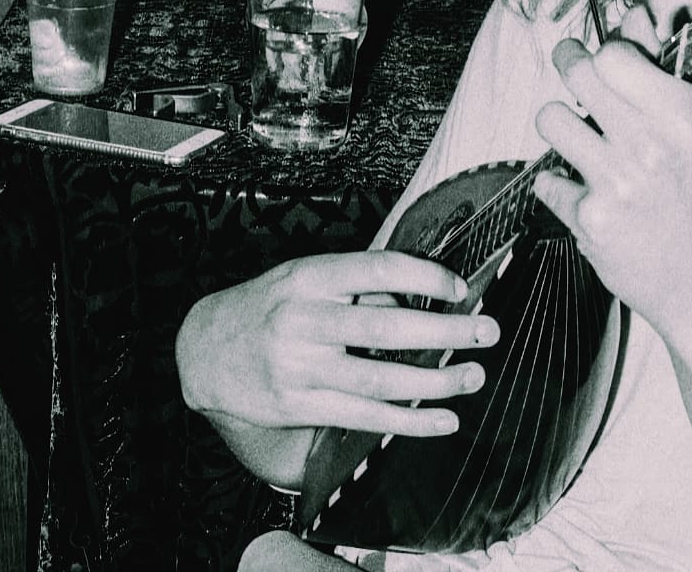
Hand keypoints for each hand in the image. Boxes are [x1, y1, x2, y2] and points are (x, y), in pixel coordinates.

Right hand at [177, 250, 498, 437]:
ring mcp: (300, 367)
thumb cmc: (269, 304)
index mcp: (310, 276)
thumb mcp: (306, 277)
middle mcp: (304, 319)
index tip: (460, 287)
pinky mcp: (299, 406)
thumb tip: (417, 299)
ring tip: (473, 375)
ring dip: (435, 381)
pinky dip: (409, 421)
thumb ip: (357, 285)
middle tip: (486, 331)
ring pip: (379, 379)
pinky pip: (363, 417)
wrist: (205, 350)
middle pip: (386, 327)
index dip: (425, 276)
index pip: (378, 268)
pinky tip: (444, 419)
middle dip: (444, 331)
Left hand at [533, 6, 691, 359]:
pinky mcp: (590, 220)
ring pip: (551, 120)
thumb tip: (637, 15)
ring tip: (582, 144)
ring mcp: (616, 182)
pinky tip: (588, 199)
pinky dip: (561, 190)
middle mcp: (648, 142)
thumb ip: (663, 75)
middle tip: (573, 73)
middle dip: (569, 65)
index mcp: (683, 114)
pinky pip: (548, 183)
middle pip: (577, 73)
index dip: (603, 54)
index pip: (615, 52)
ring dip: (561, 128)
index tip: (601, 62)